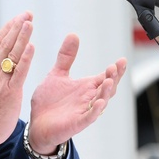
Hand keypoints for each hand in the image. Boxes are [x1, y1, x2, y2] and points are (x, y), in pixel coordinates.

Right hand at [0, 11, 34, 148]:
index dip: (7, 29)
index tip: (18, 18)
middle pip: (5, 45)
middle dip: (17, 27)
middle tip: (27, 14)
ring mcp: (1, 81)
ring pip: (12, 55)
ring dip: (22, 37)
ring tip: (29, 23)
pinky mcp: (10, 92)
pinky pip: (19, 72)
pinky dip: (25, 58)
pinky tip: (31, 46)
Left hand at [26, 34, 126, 155]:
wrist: (36, 124)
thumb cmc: (48, 102)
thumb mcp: (57, 74)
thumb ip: (66, 57)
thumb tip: (73, 34)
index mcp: (86, 87)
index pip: (105, 77)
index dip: (115, 70)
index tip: (122, 60)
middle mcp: (89, 99)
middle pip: (108, 88)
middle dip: (113, 78)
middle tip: (114, 67)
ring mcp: (84, 111)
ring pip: (101, 102)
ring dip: (106, 92)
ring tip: (108, 80)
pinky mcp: (76, 123)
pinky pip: (89, 117)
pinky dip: (95, 111)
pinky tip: (99, 103)